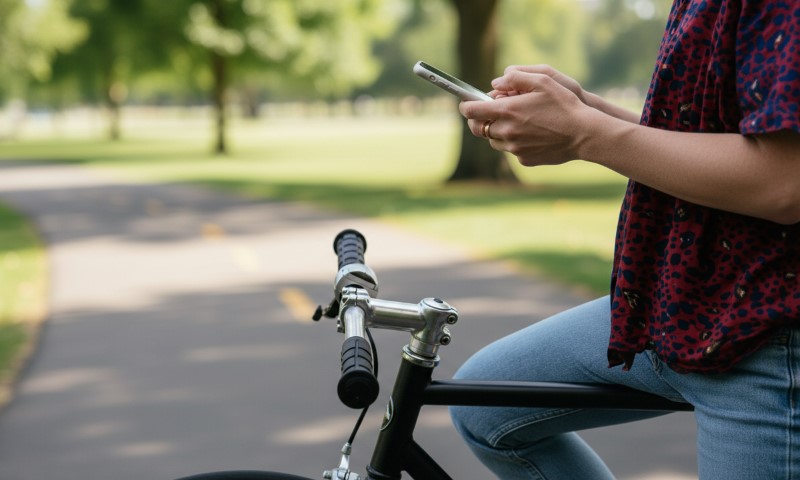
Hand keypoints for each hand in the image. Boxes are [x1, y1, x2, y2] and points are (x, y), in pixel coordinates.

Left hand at [460, 66, 594, 165]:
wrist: (584, 134)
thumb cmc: (565, 104)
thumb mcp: (543, 80)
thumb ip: (515, 77)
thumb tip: (495, 83)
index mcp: (507, 111)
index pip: (471, 111)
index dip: (466, 106)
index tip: (466, 103)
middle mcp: (507, 132)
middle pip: (478, 129)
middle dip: (478, 120)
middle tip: (486, 112)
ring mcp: (515, 148)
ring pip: (493, 141)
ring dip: (497, 131)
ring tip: (513, 121)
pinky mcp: (524, 159)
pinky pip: (511, 150)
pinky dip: (514, 142)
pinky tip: (530, 134)